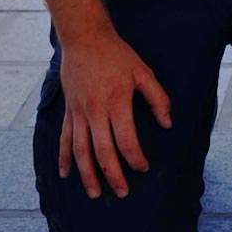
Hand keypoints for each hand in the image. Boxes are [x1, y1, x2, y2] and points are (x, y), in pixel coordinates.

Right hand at [57, 32, 171, 199]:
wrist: (84, 39)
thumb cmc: (117, 55)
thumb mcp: (143, 72)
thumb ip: (158, 99)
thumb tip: (167, 124)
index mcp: (116, 102)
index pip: (126, 139)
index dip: (135, 158)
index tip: (143, 167)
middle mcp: (95, 111)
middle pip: (102, 151)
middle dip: (112, 175)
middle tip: (122, 192)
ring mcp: (78, 112)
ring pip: (80, 150)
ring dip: (87, 174)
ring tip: (95, 193)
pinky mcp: (69, 110)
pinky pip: (64, 138)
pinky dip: (63, 157)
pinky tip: (65, 174)